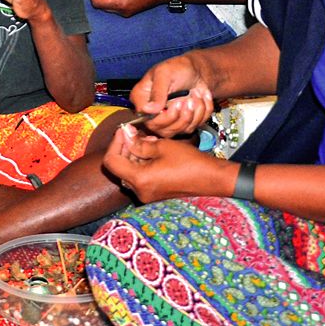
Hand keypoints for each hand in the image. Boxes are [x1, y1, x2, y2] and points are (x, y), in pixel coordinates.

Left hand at [102, 126, 233, 203]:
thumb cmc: (190, 162)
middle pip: (119, 167)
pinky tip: (153, 150)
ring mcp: (147, 194)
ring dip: (134, 154)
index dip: (115, 143)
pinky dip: (142, 163)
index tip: (124, 131)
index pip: (111, 162)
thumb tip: (125, 134)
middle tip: (135, 133)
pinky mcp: (154, 193)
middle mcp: (140, 191)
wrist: (213, 179)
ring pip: (129, 171)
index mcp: (140, 180)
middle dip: (124, 148)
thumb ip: (139, 142)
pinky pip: (140, 177)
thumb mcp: (163, 147)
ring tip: (148, 140)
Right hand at [130, 54, 214, 135]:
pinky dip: (202, 112)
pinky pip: (195, 126)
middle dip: (183, 115)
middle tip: (189, 99)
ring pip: (181, 130)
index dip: (165, 117)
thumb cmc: (178, 68)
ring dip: (195, 112)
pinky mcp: (183, 123)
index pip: (147, 120)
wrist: (196, 71)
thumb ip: (157, 91)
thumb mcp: (165, 73)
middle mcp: (152, 113)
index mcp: (142, 99)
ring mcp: (168, 120)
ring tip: (195, 95)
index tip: (177, 104)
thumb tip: (148, 109)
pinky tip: (200, 99)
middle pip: (164, 130)